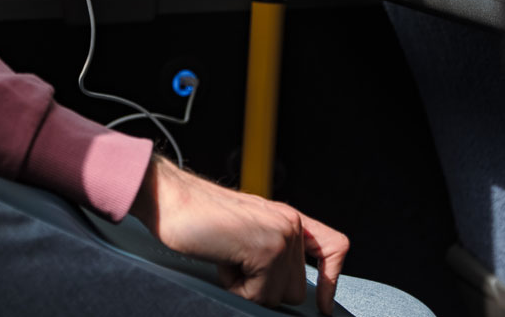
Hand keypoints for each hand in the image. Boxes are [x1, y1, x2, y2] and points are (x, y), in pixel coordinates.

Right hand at [130, 156, 349, 313]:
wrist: (171, 199)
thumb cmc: (198, 216)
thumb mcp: (247, 230)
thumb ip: (271, 250)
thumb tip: (282, 290)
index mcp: (288, 217)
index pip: (333, 247)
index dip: (332, 280)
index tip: (324, 307)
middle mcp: (291, 223)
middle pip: (296, 290)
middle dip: (263, 288)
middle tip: (235, 262)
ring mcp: (281, 236)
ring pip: (278, 297)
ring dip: (248, 289)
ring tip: (228, 258)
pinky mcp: (266, 251)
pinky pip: (257, 296)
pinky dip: (235, 288)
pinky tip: (223, 261)